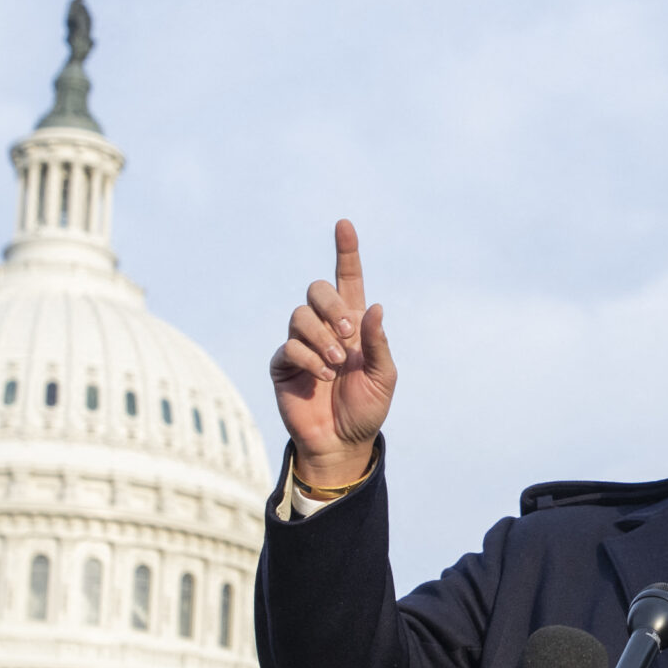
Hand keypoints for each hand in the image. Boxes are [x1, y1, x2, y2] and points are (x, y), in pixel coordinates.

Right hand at [268, 219, 395, 489]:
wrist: (342, 442)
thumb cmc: (366, 408)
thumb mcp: (384, 376)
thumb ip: (378, 343)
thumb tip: (375, 307)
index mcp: (352, 324)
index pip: (348, 279)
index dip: (345, 252)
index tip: (344, 225)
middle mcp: (325, 328)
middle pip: (317, 289)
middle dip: (331, 305)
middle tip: (347, 333)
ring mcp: (301, 344)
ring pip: (299, 315)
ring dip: (321, 337)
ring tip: (336, 365)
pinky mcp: (283, 364)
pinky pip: (289, 346)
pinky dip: (308, 358)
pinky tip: (322, 377)